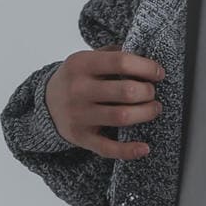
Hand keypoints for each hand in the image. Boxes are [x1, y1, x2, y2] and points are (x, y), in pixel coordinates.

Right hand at [45, 48, 164, 159]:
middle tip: (152, 93)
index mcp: (81, 64)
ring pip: (122, 117)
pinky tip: (145, 148)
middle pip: (126, 91)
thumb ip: (112, 54)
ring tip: (153, 109)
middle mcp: (79, 89)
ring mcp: (80, 115)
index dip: (146, 67)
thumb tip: (144, 56)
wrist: (47, 104)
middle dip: (147, 92)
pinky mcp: (82, 137)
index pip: (121, 62)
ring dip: (145, 114)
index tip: (159, 73)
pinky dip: (129, 150)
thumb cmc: (76, 80)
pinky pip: (109, 148)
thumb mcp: (86, 59)